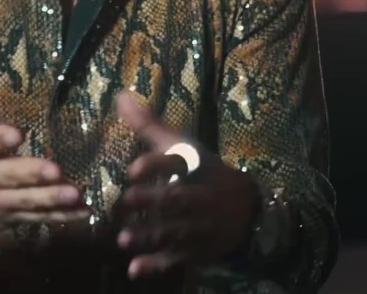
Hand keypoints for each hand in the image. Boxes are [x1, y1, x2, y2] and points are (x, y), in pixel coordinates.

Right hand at [0, 39, 90, 231]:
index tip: (18, 134)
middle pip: (6, 176)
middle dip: (30, 174)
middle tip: (56, 170)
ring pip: (24, 202)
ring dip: (50, 200)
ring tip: (75, 194)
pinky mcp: (13, 218)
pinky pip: (38, 220)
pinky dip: (61, 219)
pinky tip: (85, 213)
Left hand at [114, 92, 255, 278]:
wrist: (248, 210)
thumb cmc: (203, 172)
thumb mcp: (182, 146)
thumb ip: (149, 125)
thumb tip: (119, 95)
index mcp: (194, 168)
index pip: (177, 163)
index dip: (156, 166)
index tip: (132, 169)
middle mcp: (199, 197)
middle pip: (176, 200)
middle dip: (150, 203)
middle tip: (122, 203)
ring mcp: (200, 226)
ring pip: (175, 232)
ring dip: (149, 237)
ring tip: (122, 240)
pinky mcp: (197, 250)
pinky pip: (177, 259)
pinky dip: (157, 266)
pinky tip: (134, 269)